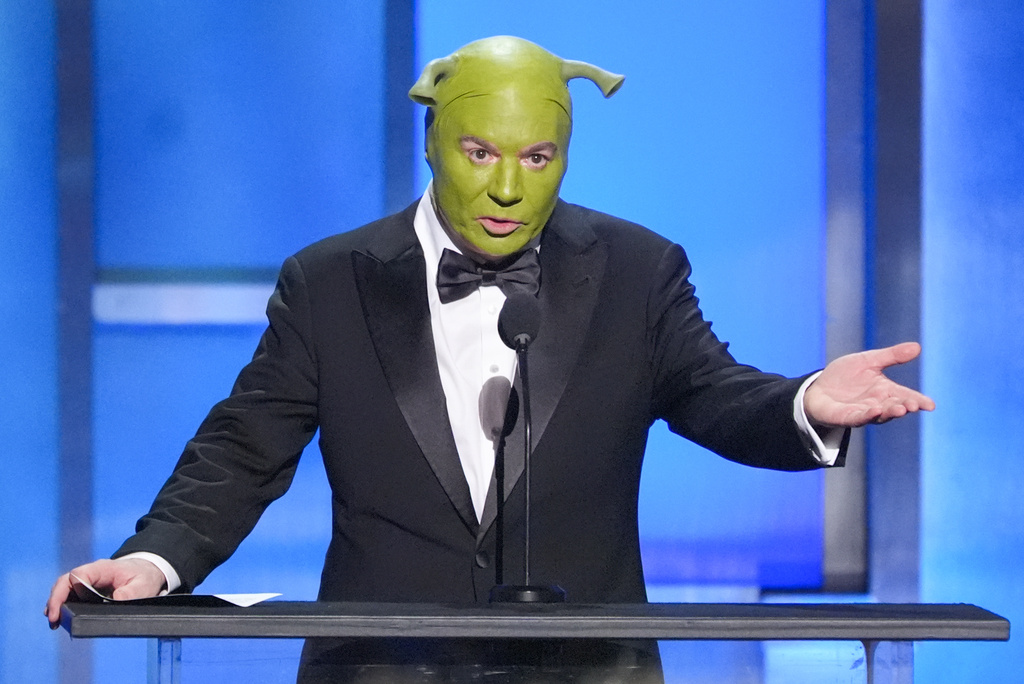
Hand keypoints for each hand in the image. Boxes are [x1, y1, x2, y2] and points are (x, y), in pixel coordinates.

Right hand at [44, 558, 166, 628]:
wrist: (148, 571)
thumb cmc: (144, 577)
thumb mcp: (144, 585)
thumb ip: (132, 592)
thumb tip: (117, 600)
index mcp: (103, 569)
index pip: (77, 576)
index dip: (64, 592)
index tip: (59, 610)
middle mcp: (92, 573)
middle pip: (65, 582)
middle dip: (56, 600)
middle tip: (53, 620)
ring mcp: (89, 581)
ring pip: (66, 589)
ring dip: (57, 604)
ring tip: (55, 623)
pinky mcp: (89, 589)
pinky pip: (72, 595)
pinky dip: (64, 605)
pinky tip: (61, 619)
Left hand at [804, 342, 934, 427]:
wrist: (818, 387)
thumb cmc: (844, 376)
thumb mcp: (868, 361)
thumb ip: (891, 356)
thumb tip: (917, 347)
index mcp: (885, 390)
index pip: (906, 396)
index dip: (918, 401)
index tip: (930, 405)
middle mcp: (878, 403)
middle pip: (896, 406)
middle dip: (906, 406)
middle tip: (913, 404)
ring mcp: (863, 412)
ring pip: (880, 415)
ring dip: (890, 412)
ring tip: (900, 408)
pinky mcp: (847, 417)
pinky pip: (859, 418)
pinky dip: (868, 415)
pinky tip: (875, 410)